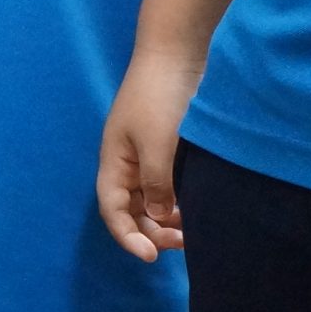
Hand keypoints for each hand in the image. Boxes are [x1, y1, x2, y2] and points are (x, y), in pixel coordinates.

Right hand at [98, 48, 198, 261]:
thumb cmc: (160, 98)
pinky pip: (170, 185)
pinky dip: (180, 202)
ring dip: (168, 220)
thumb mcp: (157, 144)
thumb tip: (160, 218)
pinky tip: (198, 207)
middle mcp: (128, 163)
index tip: (150, 257)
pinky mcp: (170, 148)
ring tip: (193, 230)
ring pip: (153, 200)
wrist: (176, 54)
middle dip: (153, 232)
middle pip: (133, 210)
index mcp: (114, 162)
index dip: (127, 236)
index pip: (112, 210)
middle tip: (184, 244)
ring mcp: (149, 155)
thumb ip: (157, 184)